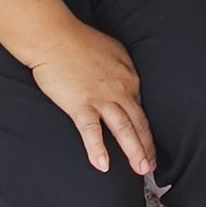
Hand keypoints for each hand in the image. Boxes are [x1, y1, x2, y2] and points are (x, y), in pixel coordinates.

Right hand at [28, 23, 154, 173]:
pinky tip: (103, 166)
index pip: (140, 108)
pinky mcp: (80, 105)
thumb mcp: (112, 51)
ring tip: (141, 170)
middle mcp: (121, 89)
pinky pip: (91, 131)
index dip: (146, 129)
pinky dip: (98, 149)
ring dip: (134, 150)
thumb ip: (121, 70)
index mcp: (129, 76)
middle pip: (138, 122)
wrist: (54, 36)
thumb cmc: (79, 40)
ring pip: (123, 128)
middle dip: (146, 146)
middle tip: (151, 167)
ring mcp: (101, 98)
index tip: (149, 145)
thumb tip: (126, 85)